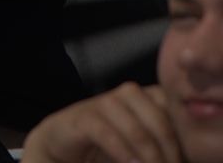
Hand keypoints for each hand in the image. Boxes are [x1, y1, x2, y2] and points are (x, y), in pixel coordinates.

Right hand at [21, 84, 181, 162]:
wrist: (64, 145)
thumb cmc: (108, 147)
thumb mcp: (139, 146)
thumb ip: (159, 145)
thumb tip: (185, 158)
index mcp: (146, 97)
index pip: (173, 110)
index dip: (182, 139)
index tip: (184, 162)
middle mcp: (128, 94)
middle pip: (159, 120)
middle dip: (168, 153)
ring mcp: (105, 103)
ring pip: (136, 128)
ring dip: (149, 156)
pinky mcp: (84, 117)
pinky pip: (107, 133)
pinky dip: (122, 153)